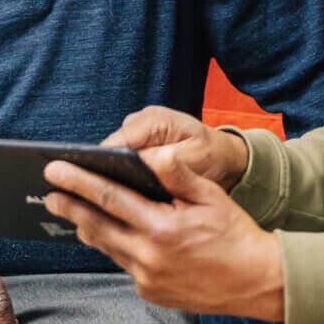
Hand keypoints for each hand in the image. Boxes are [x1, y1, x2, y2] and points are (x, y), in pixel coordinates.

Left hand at [43, 150, 283, 320]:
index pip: (109, 198)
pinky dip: (115, 246)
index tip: (55, 170)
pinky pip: (123, 263)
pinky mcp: (149, 293)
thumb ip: (176, 174)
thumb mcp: (211, 196)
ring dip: (88, 227)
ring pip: (107, 247)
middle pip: (96, 226)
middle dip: (70, 207)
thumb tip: (149, 154)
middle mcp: (149, 257)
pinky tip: (109, 232)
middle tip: (48, 194)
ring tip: (72, 210)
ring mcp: (147, 279)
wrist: (258, 283)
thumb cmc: (235, 233)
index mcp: (163, 228)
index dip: (78, 182)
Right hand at [103, 105, 248, 191]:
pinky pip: (119, 161)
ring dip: (111, 176)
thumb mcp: (196, 159)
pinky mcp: (135, 144)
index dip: (103, 165)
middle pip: (109, 149)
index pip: (117, 142)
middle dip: (104, 173)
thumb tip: (138, 165)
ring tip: (108, 203)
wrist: (224, 155)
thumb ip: (168, 163)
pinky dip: (120, 177)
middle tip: (101, 203)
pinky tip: (120, 198)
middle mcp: (138, 121)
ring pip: (111, 156)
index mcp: (154, 120)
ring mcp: (135, 132)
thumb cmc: (213, 156)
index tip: (98, 188)